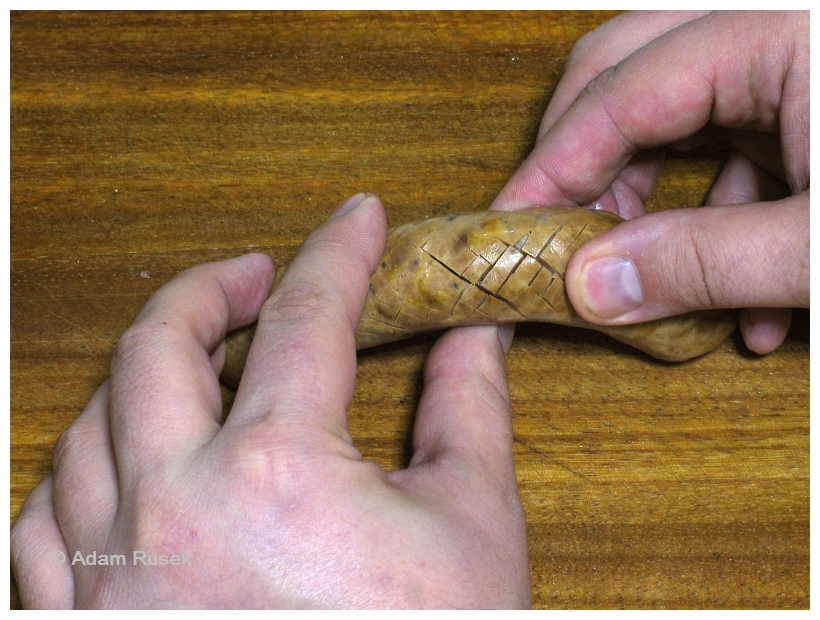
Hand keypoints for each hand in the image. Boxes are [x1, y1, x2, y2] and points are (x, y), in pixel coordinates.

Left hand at [10, 194, 529, 608]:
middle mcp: (172, 513)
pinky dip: (80, 471)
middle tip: (253, 274)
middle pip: (157, 347)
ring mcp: (112, 578)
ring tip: (194, 359)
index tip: (356, 220)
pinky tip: (117, 462)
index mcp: (275, 477)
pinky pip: (45, 523)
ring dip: (141, 374)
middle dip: (208, 288)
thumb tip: (470, 336)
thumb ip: (468, 412)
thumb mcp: (473, 530)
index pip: (307, 320)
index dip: (338, 253)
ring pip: (86, 427)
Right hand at [491, 11, 808, 354]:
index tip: (513, 227)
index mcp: (779, 30)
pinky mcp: (813, 105)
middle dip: (585, 160)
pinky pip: (737, 142)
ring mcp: (795, 63)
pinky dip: (720, 214)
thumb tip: (594, 287)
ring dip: (651, 196)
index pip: (621, 91)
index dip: (555, 166)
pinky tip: (742, 298)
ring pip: (678, 110)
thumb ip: (704, 262)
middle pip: (628, 72)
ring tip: (644, 275)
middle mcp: (774, 28)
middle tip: (561, 232)